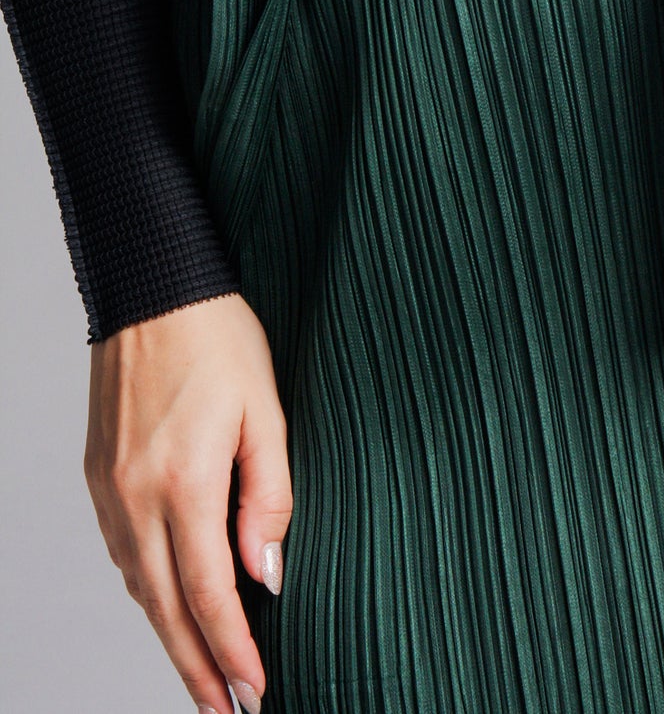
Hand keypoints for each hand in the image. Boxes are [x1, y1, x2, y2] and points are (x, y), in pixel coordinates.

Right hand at [84, 293, 289, 712]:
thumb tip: (269, 572)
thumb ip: (270, 493)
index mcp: (184, 483)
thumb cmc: (219, 339)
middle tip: (227, 710)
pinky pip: (124, 554)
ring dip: (172, 635)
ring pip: (141, 587)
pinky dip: (150, 590)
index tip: (257, 688)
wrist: (153, 286)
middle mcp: (135, 499)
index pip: (210, 594)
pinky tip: (172, 603)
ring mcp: (110, 491)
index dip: (234, 649)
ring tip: (205, 671)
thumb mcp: (267, 408)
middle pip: (167, 610)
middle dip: (198, 668)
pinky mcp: (98, 478)